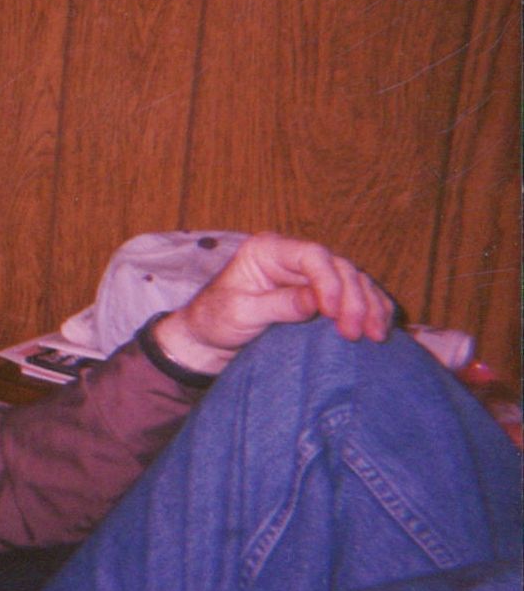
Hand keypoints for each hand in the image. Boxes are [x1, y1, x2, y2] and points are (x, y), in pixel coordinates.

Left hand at [154, 232, 394, 375]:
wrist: (209, 341)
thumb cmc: (216, 321)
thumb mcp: (240, 314)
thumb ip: (278, 305)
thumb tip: (318, 302)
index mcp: (267, 250)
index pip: (311, 255)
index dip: (329, 281)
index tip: (332, 313)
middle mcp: (292, 257)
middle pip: (338, 267)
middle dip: (354, 299)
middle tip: (356, 333)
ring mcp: (309, 275)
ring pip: (353, 280)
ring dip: (370, 306)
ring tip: (375, 335)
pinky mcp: (320, 296)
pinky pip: (355, 296)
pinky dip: (371, 310)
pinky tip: (381, 327)